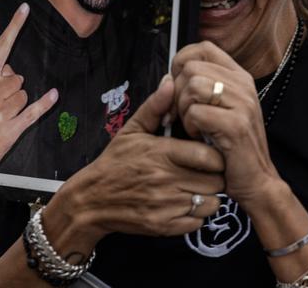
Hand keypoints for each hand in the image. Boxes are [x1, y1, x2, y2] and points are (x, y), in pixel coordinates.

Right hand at [0, 3, 58, 169]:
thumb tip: (12, 70)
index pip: (2, 46)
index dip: (15, 26)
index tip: (25, 8)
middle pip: (19, 77)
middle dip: (14, 88)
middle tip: (0, 103)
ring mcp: (1, 109)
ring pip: (26, 93)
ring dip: (20, 102)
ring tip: (5, 113)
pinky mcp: (13, 126)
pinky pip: (35, 109)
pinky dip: (45, 103)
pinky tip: (54, 95)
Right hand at [40, 74, 226, 253]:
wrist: (91, 200)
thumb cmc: (115, 161)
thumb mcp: (132, 129)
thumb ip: (155, 106)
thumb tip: (171, 81)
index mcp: (162, 153)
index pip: (209, 156)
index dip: (216, 155)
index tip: (211, 154)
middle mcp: (165, 180)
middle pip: (216, 181)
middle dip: (216, 175)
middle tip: (208, 172)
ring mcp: (165, 206)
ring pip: (211, 203)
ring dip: (210, 196)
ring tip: (198, 187)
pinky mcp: (164, 226)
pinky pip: (198, 223)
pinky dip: (197, 215)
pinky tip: (186, 203)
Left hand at [170, 41, 278, 209]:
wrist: (257, 181)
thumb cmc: (231, 147)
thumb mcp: (219, 110)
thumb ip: (199, 89)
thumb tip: (167, 77)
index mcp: (239, 77)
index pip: (203, 48)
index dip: (182, 62)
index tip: (178, 85)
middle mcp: (243, 85)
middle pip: (191, 68)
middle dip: (177, 93)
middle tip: (182, 115)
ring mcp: (242, 103)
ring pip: (192, 87)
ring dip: (184, 110)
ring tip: (194, 127)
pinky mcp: (236, 125)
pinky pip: (195, 112)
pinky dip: (191, 127)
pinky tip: (200, 137)